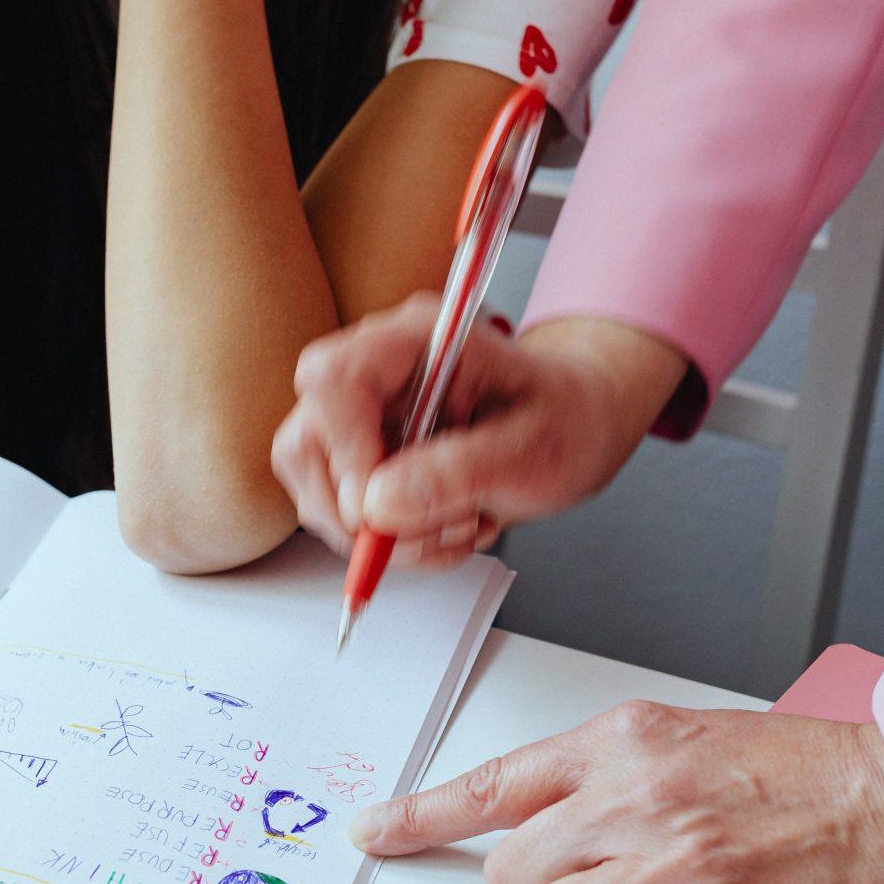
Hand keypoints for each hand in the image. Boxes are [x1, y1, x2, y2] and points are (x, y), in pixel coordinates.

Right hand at [273, 308, 684, 567]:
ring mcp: (365, 418)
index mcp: (418, 341)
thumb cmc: (565, 417)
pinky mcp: (365, 459)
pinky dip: (393, 541)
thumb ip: (459, 471)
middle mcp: (379, 373)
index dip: (344, 449)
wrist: (578, 425)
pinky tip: (444, 526)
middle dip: (357, 509)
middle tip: (426, 530)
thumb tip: (378, 504)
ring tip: (455, 526)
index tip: (378, 503)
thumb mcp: (534, 448)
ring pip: (318, 488)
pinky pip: (344, 514)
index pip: (334, 378)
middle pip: (306, 441)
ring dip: (383, 534)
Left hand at [351, 705, 883, 883]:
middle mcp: (639, 802)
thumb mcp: (704, 740)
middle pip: (512, 874)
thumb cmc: (833, 777)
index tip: (377, 833)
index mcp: (631, 743)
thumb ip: (623, 778)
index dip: (422, 817)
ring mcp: (677, 875)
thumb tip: (559, 833)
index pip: (495, 784)